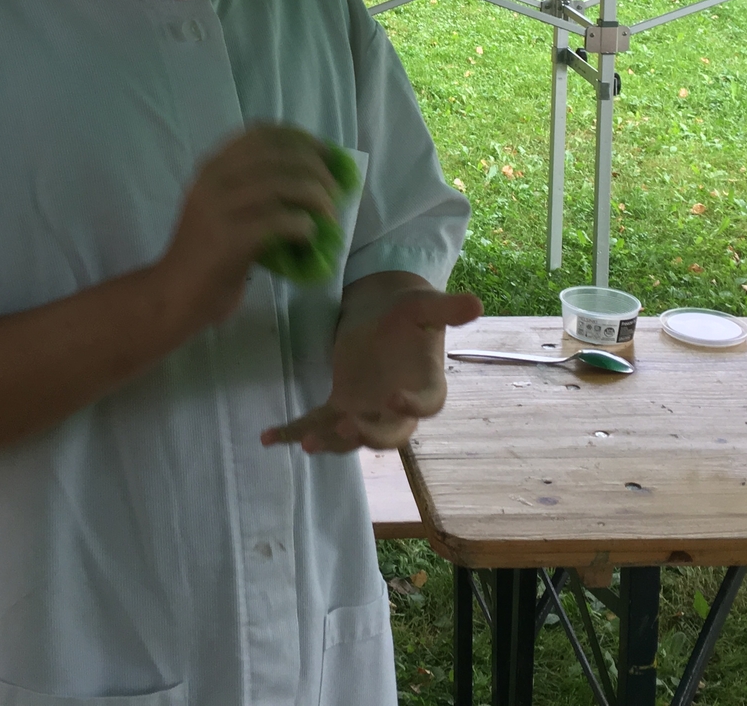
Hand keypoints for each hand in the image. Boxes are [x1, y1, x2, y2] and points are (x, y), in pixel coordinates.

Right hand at [154, 124, 337, 326]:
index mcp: (212, 169)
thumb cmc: (208, 254)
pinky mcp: (227, 238)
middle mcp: (212, 180)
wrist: (174, 294)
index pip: (259, 135)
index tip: (324, 152)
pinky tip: (309, 237)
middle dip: (315, 169)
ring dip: (315, 198)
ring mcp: (217, 209)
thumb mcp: (224, 209)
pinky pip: (278, 221)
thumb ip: (255, 189)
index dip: (298, 139)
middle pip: (276, 157)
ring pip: (280, 185)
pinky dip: (302, 226)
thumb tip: (312, 180)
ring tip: (330, 216)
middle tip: (336, 189)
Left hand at [262, 282, 481, 452]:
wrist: (383, 312)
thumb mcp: (425, 304)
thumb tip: (478, 303)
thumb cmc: (409, 310)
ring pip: (351, 437)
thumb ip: (446, 308)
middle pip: (388, 434)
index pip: (428, 405)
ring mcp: (367, 411)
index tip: (395, 397)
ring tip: (305, 442)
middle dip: (367, 434)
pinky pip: (318, 424)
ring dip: (329, 441)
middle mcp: (397, 409)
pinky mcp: (340, 406)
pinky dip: (294, 431)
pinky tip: (269, 437)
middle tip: (345, 426)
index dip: (413, 406)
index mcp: (427, 385)